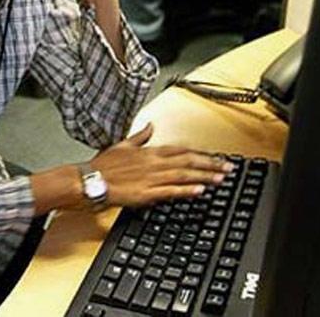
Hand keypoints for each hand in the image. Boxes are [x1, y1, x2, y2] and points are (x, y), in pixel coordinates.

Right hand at [91, 123, 234, 206]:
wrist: (91, 180)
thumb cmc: (104, 165)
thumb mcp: (122, 145)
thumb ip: (140, 136)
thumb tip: (150, 126)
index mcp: (149, 151)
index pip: (180, 150)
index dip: (199, 153)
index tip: (215, 156)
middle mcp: (153, 163)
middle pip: (187, 162)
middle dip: (209, 165)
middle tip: (228, 168)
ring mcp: (151, 178)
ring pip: (183, 175)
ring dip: (203, 176)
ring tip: (221, 179)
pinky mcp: (146, 193)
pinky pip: (170, 191)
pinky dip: (186, 190)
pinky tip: (199, 191)